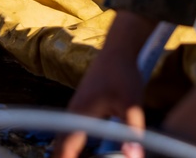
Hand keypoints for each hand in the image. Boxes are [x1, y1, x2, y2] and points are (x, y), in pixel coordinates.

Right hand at [54, 11, 156, 157]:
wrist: (118, 49)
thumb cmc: (123, 73)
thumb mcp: (132, 104)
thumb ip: (133, 132)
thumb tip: (134, 156)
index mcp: (80, 115)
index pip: (65, 148)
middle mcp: (73, 113)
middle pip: (60, 145)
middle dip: (66, 157)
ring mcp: (75, 110)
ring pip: (65, 138)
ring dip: (71, 152)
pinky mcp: (82, 108)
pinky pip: (72, 132)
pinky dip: (76, 144)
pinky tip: (90, 151)